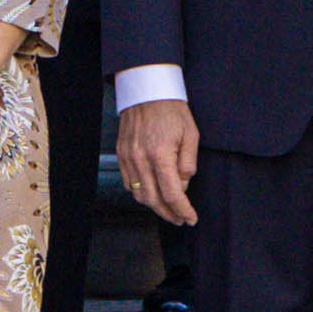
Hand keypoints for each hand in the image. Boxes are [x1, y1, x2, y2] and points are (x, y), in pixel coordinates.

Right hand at [119, 96, 200, 224]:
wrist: (147, 92)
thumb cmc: (172, 111)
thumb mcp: (191, 135)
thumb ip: (188, 164)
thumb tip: (183, 186)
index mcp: (161, 155)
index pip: (172, 194)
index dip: (183, 210)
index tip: (191, 218)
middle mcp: (141, 160)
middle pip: (153, 200)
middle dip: (169, 214)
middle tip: (180, 219)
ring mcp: (128, 158)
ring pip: (139, 194)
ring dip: (154, 206)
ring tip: (168, 208)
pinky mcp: (121, 155)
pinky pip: (129, 183)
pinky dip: (141, 192)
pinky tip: (152, 192)